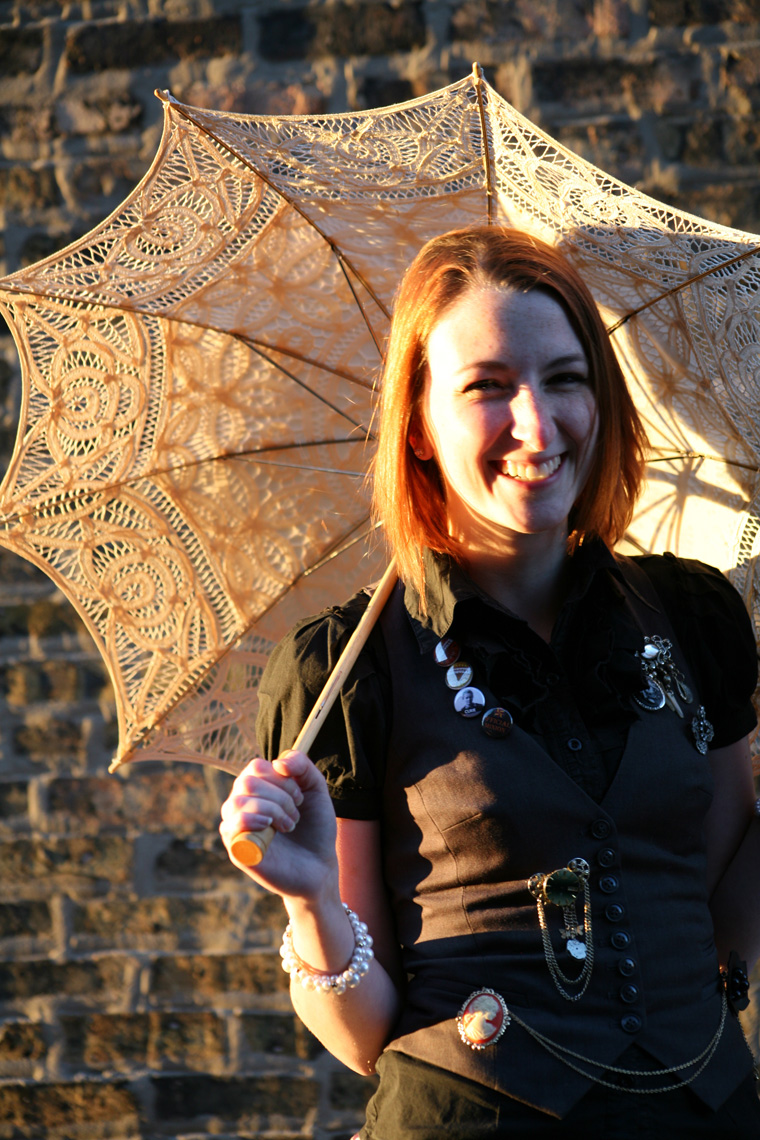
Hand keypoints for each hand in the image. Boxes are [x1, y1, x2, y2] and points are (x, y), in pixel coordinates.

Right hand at [219, 750, 339, 901]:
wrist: (319, 866)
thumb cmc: (315, 828)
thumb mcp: (316, 789)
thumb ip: (302, 765)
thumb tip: (279, 762)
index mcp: (257, 789)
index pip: (255, 767)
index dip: (281, 778)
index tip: (300, 796)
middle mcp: (241, 805)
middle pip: (247, 782)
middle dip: (280, 796)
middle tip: (296, 814)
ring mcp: (236, 827)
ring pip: (238, 802)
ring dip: (272, 810)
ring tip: (289, 826)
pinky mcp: (236, 849)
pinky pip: (230, 826)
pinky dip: (251, 821)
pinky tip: (269, 827)